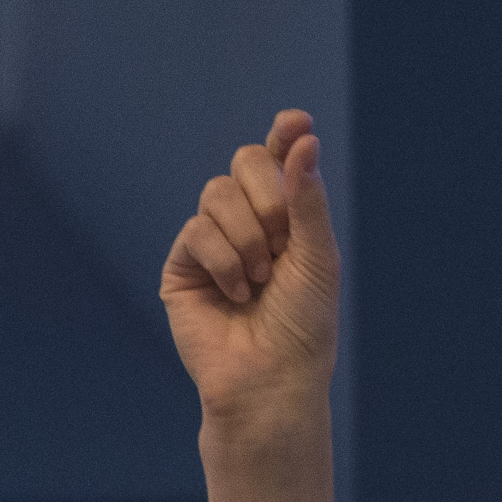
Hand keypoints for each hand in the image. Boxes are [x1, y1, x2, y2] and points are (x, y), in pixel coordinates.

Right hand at [160, 109, 340, 425]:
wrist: (272, 377)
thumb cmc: (304, 325)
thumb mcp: (318, 258)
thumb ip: (308, 200)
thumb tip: (302, 138)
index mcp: (289, 217)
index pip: (282, 159)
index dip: (286, 135)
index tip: (296, 123)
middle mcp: (249, 221)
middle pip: (245, 161)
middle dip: (268, 197)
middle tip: (280, 243)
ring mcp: (213, 239)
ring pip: (218, 192)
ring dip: (248, 237)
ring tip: (260, 281)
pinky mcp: (183, 263)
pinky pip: (197, 229)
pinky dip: (225, 260)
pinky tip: (236, 294)